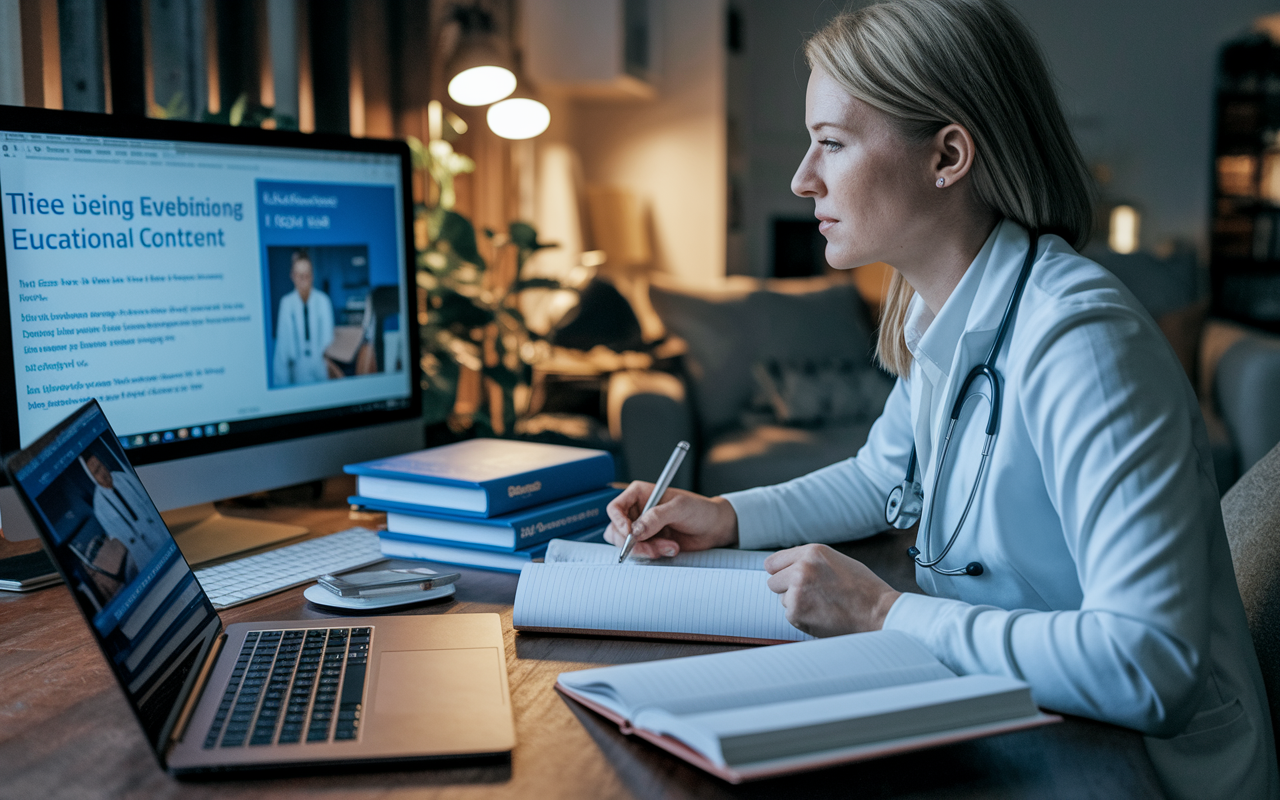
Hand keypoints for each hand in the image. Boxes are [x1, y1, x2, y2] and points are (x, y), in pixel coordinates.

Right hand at [604, 482, 737, 558]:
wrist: (714, 527)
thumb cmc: (699, 509)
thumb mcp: (679, 508)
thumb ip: (656, 517)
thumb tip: (635, 530)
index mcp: (640, 494)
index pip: (615, 508)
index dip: (618, 522)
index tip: (630, 534)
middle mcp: (637, 511)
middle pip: (617, 531)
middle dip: (634, 543)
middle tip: (651, 549)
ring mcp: (642, 529)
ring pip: (627, 545)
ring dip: (646, 550)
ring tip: (669, 547)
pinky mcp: (649, 543)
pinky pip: (640, 553)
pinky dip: (654, 554)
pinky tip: (671, 549)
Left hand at [764, 544, 900, 636]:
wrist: (879, 612)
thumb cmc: (863, 588)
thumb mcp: (835, 561)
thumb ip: (809, 561)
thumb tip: (785, 568)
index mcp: (812, 552)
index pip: (774, 562)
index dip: (779, 571)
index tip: (783, 577)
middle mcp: (801, 569)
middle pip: (773, 581)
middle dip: (787, 588)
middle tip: (809, 594)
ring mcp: (797, 592)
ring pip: (783, 599)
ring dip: (797, 603)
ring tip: (822, 604)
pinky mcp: (797, 613)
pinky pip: (790, 615)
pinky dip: (803, 617)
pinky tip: (823, 615)